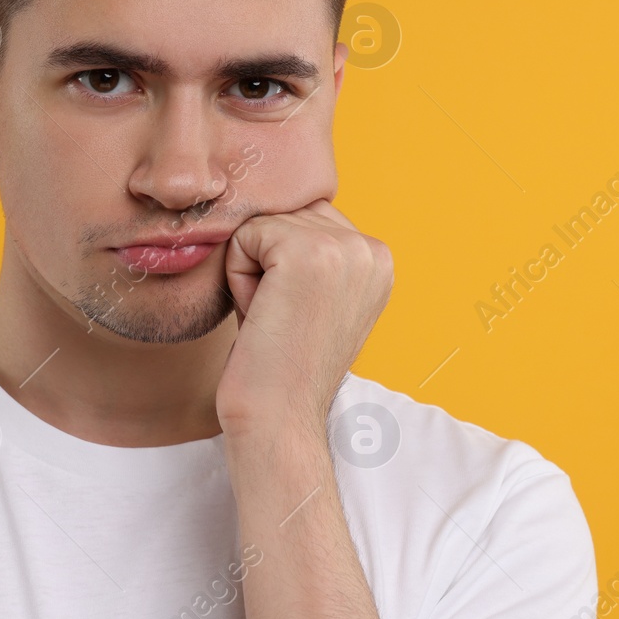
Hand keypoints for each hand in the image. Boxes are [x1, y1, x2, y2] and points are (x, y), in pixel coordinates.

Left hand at [217, 199, 393, 439]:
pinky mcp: (306, 253)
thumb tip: (279, 202)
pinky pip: (243, 236)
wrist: (278, 415)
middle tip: (282, 319)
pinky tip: (262, 315)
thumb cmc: (280, 361)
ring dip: (252, 272)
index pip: (307, 218)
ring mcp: (343, 249)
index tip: (298, 315)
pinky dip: (239, 276)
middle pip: (284, 216)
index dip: (284, 266)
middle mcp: (371, 248)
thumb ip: (311, 248)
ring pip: (262, 225)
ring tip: (275, 318)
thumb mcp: (312, 294)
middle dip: (267, 266)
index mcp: (379, 258)